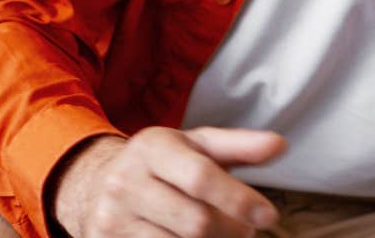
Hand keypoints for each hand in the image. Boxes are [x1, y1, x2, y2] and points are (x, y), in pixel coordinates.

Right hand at [49, 126, 286, 236]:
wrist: (94, 184)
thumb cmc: (160, 165)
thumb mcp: (194, 146)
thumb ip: (237, 146)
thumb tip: (280, 144)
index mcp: (151, 148)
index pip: (200, 177)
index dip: (239, 199)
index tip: (268, 215)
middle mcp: (126, 182)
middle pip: (195, 222)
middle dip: (231, 230)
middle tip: (245, 230)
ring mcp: (113, 219)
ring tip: (220, 236)